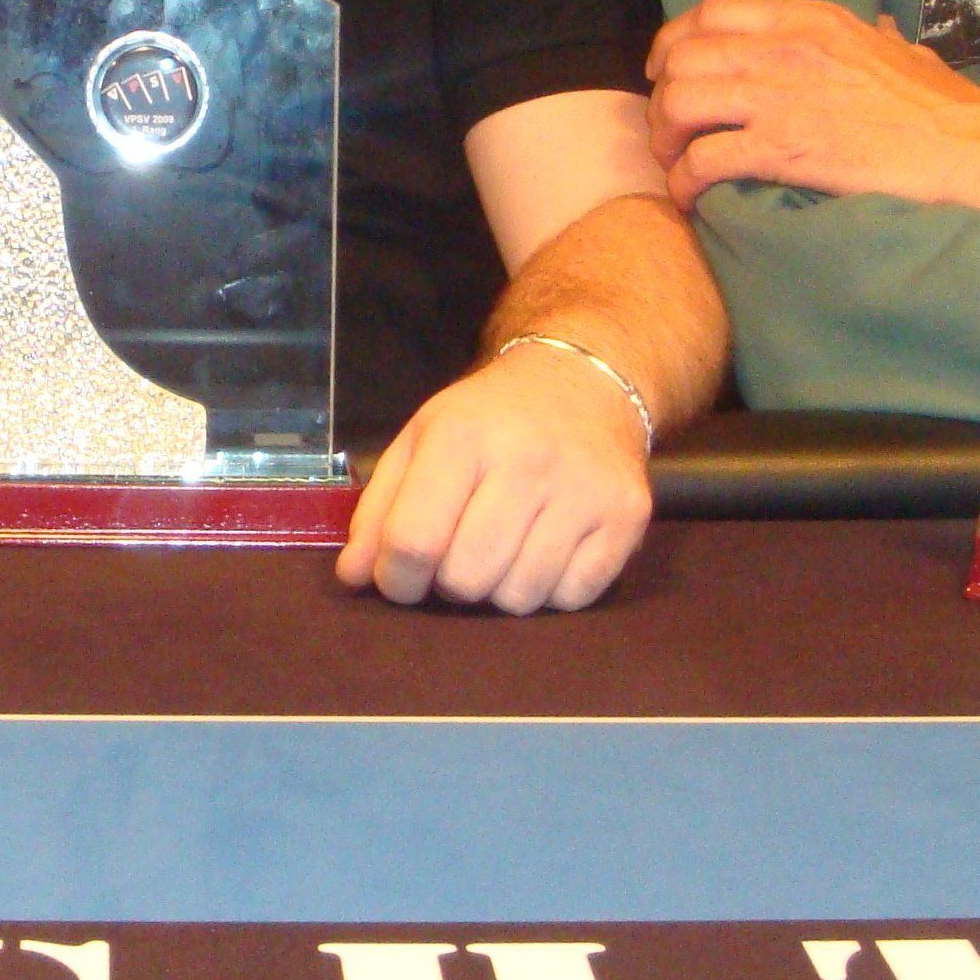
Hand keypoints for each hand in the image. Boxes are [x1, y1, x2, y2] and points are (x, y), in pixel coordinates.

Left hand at [336, 339, 653, 614]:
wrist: (585, 381)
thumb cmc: (491, 419)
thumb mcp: (421, 441)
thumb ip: (378, 510)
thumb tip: (353, 578)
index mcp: (462, 436)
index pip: (413, 541)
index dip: (395, 578)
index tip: (399, 576)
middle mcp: (527, 461)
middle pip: (466, 579)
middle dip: (448, 584)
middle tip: (456, 556)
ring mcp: (584, 491)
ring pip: (518, 598)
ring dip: (499, 590)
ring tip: (502, 548)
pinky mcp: (626, 517)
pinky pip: (570, 598)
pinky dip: (549, 591)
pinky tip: (545, 550)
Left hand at [647, 0, 979, 216]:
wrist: (967, 147)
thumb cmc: (941, 105)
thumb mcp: (898, 48)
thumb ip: (873, 36)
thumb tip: (879, 30)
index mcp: (810, 19)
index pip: (712, 11)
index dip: (676, 39)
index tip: (667, 68)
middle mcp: (785, 50)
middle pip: (684, 57)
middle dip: (662, 95)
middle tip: (670, 127)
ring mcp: (781, 98)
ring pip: (680, 103)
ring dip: (666, 137)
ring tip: (675, 162)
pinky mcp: (783, 150)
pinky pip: (703, 160)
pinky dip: (684, 181)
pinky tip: (691, 197)